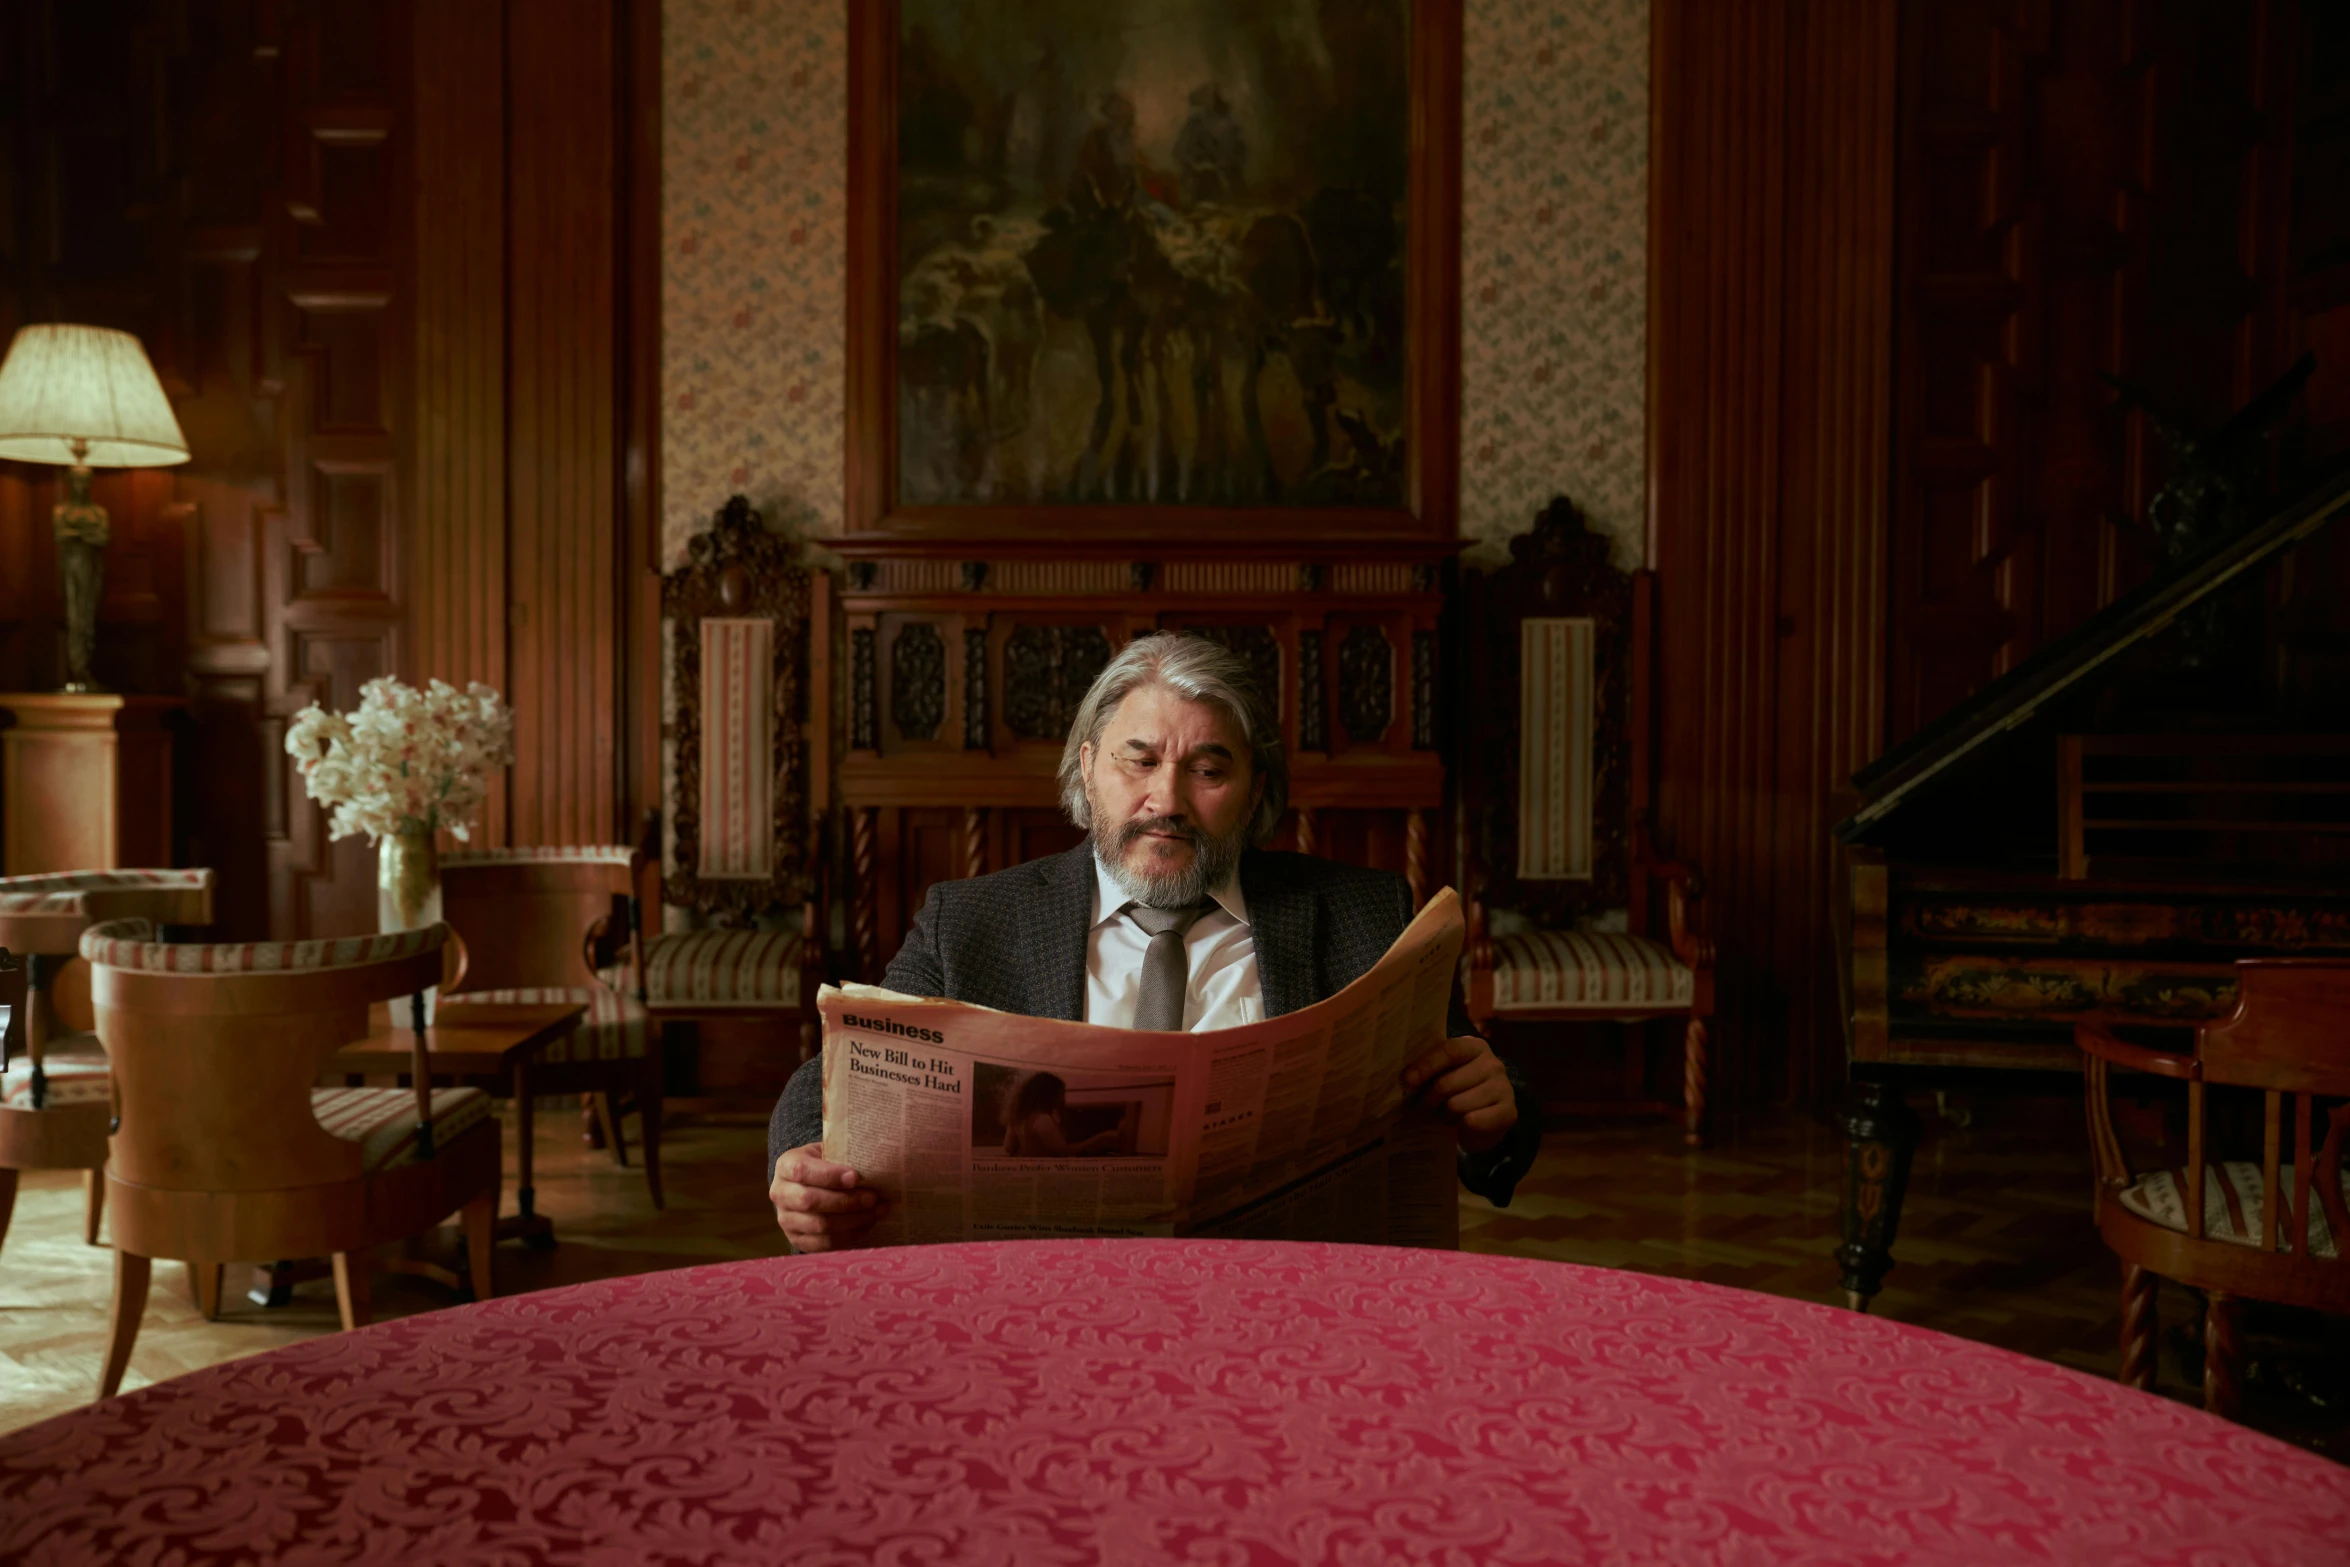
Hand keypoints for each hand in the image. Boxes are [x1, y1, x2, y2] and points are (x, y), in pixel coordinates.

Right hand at [770, 1143, 887, 1252]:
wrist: (811, 1185)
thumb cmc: (825, 1165)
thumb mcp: (828, 1152)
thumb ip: (843, 1158)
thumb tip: (874, 1170)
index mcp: (786, 1166)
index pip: (802, 1171)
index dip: (830, 1176)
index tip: (856, 1177)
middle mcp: (780, 1193)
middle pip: (810, 1201)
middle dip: (846, 1201)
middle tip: (872, 1197)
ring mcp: (786, 1220)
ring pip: (820, 1225)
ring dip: (853, 1220)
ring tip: (876, 1211)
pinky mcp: (797, 1240)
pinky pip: (824, 1243)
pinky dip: (850, 1235)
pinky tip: (867, 1224)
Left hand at [1401, 1034, 1516, 1154]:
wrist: (1484, 1120)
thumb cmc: (1457, 1091)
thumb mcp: (1444, 1074)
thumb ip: (1430, 1070)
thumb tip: (1404, 1078)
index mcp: (1474, 1047)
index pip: (1449, 1050)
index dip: (1426, 1065)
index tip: (1407, 1080)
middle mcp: (1492, 1063)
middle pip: (1447, 1082)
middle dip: (1427, 1099)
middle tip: (1418, 1109)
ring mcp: (1503, 1087)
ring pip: (1456, 1104)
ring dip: (1445, 1115)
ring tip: (1446, 1115)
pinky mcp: (1509, 1111)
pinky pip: (1473, 1120)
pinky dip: (1461, 1126)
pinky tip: (1461, 1124)